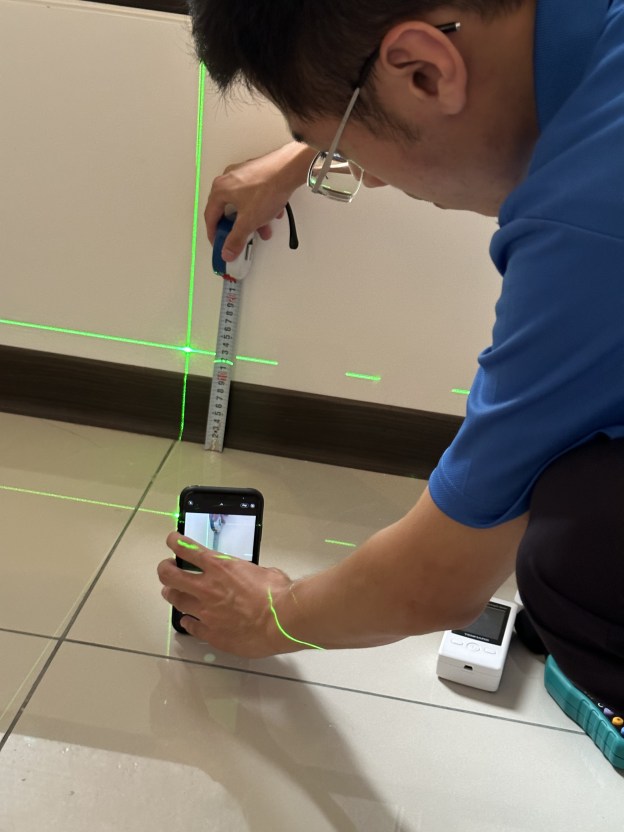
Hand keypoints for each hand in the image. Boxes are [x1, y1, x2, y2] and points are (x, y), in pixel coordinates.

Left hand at [157, 532, 295, 657]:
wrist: (281, 623)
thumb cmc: (277, 593)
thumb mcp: (263, 571)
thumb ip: (248, 572)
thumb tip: (252, 576)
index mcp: (220, 566)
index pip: (187, 549)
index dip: (175, 542)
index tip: (172, 540)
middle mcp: (206, 587)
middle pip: (170, 575)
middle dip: (165, 569)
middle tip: (167, 568)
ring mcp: (205, 612)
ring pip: (175, 600)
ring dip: (172, 594)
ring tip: (173, 592)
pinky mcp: (209, 633)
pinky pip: (190, 626)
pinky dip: (188, 621)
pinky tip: (188, 620)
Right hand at [204, 142, 314, 260]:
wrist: (289, 169)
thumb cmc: (268, 187)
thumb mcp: (249, 221)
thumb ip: (236, 239)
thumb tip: (228, 250)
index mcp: (220, 189)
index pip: (210, 216)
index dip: (214, 234)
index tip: (218, 243)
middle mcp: (228, 179)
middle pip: (227, 210)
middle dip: (237, 227)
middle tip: (239, 237)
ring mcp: (242, 174)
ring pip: (243, 203)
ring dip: (252, 219)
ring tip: (262, 229)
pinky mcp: (256, 173)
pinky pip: (253, 195)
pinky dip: (260, 207)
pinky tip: (271, 213)